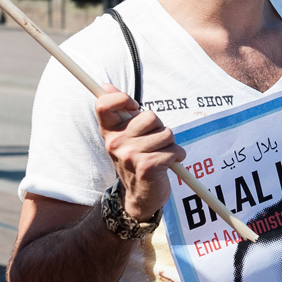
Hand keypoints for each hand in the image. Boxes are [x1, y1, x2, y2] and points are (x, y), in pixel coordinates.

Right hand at [95, 85, 184, 220]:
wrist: (140, 195)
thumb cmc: (136, 158)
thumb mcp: (125, 134)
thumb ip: (118, 109)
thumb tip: (106, 85)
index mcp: (109, 132)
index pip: (104, 104)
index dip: (122, 99)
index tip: (134, 108)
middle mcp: (115, 143)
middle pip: (149, 116)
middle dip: (159, 127)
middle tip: (154, 141)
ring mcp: (130, 156)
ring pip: (166, 133)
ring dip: (171, 143)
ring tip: (162, 153)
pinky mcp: (147, 167)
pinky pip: (174, 150)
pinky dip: (178, 156)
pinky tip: (169, 164)